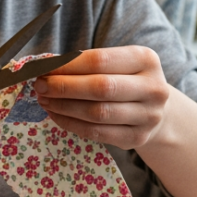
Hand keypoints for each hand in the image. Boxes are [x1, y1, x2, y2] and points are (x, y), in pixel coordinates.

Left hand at [33, 46, 175, 150]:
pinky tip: (56, 114)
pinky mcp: (137, 138)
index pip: (99, 60)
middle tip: (40, 86)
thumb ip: (87, 63)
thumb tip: (45, 67)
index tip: (43, 67)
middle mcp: (153, 87)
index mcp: (146, 59)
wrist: (156, 111)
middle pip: (100, 87)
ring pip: (97, 113)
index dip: (67, 65)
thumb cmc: (126, 80)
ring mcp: (148, 116)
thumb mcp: (117, 63)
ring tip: (44, 100)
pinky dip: (71, 123)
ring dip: (64, 106)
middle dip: (63, 87)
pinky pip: (97, 132)